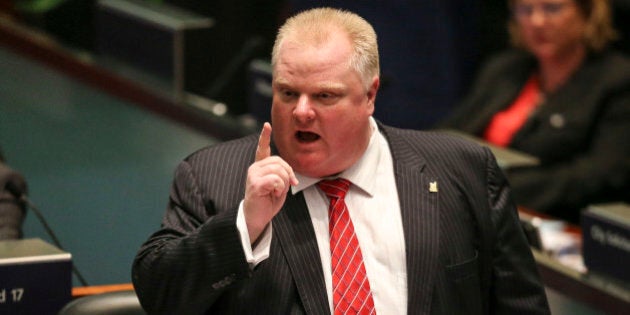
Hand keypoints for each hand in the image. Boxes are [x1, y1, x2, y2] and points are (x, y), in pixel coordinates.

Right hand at [244, 122, 297, 242]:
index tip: (267, 125)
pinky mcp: (255, 184)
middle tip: (287, 186)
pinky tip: (272, 195)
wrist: (256, 218)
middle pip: (279, 161)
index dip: (264, 136)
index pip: (262, 149)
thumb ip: (283, 175)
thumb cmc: (268, 202)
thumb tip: (291, 175)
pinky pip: (276, 180)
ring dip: (284, 183)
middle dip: (288, 174)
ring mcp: (253, 175)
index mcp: (260, 167)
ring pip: (279, 170)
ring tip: (276, 192)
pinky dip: (280, 189)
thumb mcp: (279, 186)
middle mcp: (254, 168)